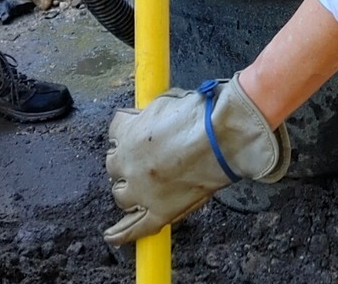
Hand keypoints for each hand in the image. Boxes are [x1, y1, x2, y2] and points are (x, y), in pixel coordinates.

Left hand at [103, 76, 289, 246]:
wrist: (224, 138)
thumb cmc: (202, 115)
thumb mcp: (168, 100)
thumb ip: (151, 113)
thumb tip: (149, 118)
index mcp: (128, 132)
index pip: (115, 131)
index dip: (128, 131)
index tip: (137, 130)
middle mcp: (127, 163)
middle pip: (114, 166)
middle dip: (128, 161)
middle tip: (146, 158)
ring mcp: (142, 190)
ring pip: (121, 196)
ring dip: (129, 190)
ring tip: (143, 186)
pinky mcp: (160, 211)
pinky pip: (136, 228)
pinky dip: (123, 234)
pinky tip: (112, 236)